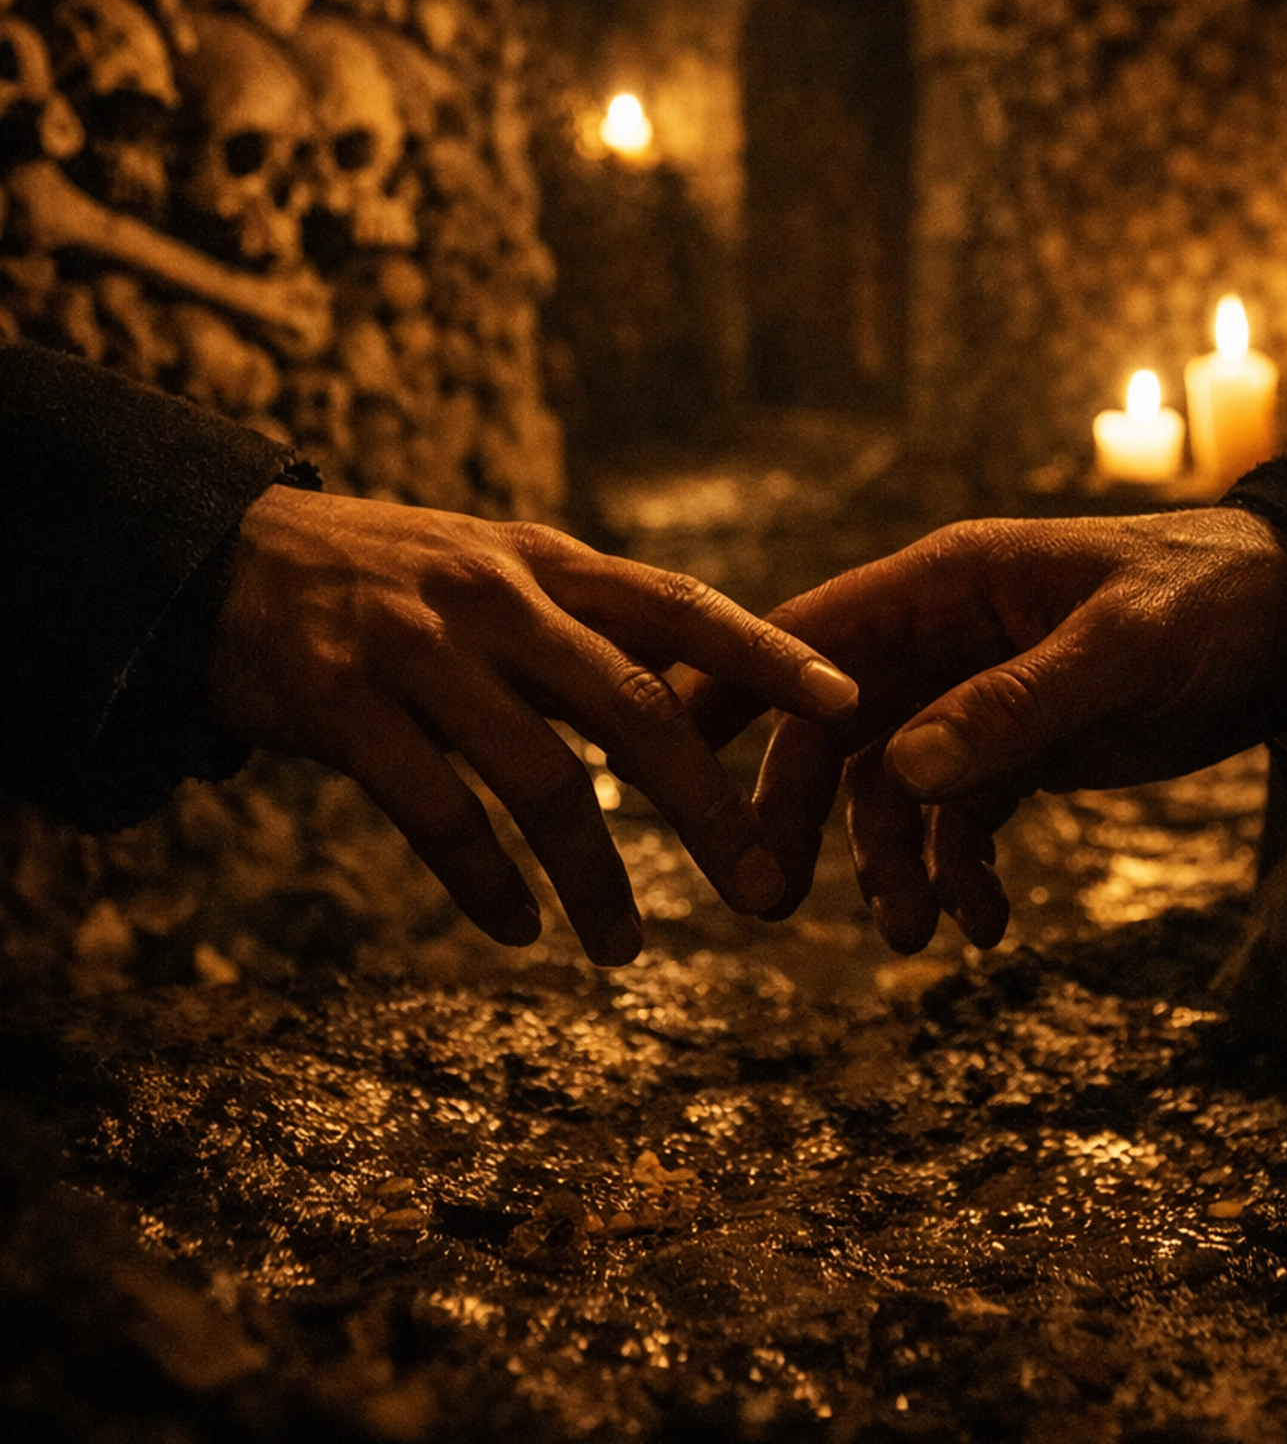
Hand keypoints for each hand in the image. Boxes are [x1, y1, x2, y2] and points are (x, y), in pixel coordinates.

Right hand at [209, 486, 857, 964]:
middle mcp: (490, 595)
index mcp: (541, 560)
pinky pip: (436, 817)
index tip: (845, 703)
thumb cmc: (383, 576)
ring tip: (626, 946)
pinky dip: (487, 885)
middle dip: (706, 805)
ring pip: (542, 778)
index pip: (677, 602)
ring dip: (596, 877)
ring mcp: (415, 649)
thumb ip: (577, 624)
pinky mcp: (342, 707)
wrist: (223, 557)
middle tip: (761, 887)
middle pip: (631, 705)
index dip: (766, 651)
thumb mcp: (488, 569)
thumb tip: (693, 695)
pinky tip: (520, 929)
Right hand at [741, 510, 1286, 952]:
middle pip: (831, 725)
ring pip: (890, 787)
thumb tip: (904, 772)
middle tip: (769, 897)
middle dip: (799, 810)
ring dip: (890, 862)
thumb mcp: (1116, 651)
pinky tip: (986, 921)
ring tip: (915, 936)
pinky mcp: (1016, 747)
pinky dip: (959, 872)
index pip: (810, 633)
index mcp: (944, 583)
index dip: (735, 689)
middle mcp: (940, 638)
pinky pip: (957, 817)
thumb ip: (1013, 707)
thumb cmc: (1205, 603)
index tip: (668, 751)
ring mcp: (974, 696)